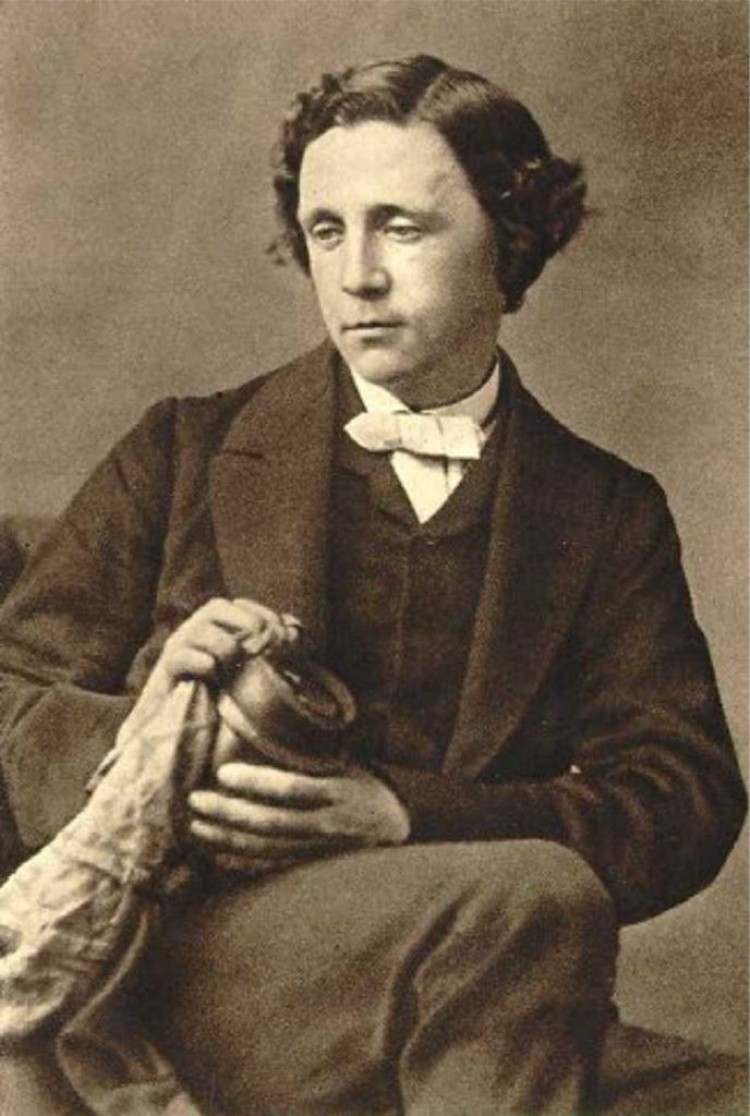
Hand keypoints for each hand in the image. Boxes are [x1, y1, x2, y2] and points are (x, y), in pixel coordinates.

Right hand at [135, 597, 291, 716]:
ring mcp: (178, 654)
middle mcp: (196, 638)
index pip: (239, 606)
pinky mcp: (164, 676)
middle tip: (263, 643)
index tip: (284, 636)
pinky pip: (179, 656)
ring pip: (199, 628)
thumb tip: (294, 631)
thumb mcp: (256, 682)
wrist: (186, 748)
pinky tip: (214, 675)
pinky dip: (202, 662)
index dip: (263, 615)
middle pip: (216, 607)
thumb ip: (273, 655)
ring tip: (235, 665)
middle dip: (245, 621)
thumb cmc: (225, 715)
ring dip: (224, 643)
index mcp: (218, 634)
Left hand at [188, 761, 410, 871]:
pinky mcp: (310, 866)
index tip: (224, 772)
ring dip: (227, 838)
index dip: (257, 783)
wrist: (392, 827)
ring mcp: (319, 850)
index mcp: (339, 792)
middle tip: (196, 800)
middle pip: (272, 823)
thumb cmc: (362, 785)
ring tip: (196, 826)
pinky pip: (271, 866)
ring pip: (267, 848)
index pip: (293, 789)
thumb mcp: (347, 764)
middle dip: (230, 813)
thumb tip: (273, 722)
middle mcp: (328, 825)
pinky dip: (241, 860)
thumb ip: (313, 755)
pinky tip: (216, 852)